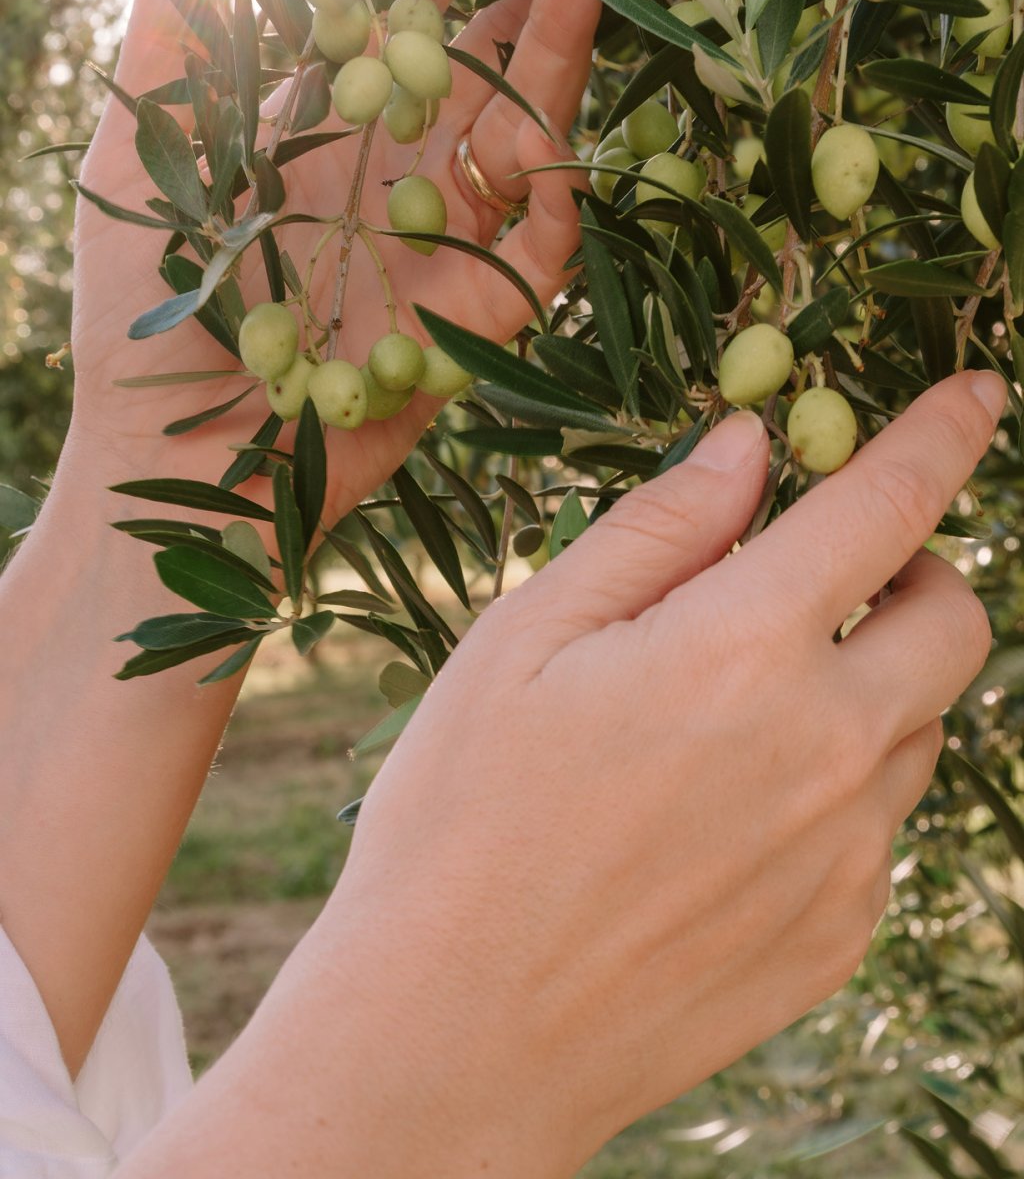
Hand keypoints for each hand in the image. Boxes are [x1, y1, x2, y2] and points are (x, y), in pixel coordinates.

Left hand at [67, 0, 649, 513]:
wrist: (172, 462)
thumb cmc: (143, 320)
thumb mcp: (135, 155)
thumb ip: (169, 32)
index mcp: (332, 119)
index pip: (417, 6)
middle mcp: (403, 166)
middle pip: (498, 52)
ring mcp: (449, 238)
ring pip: (536, 130)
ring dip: (570, 55)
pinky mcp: (479, 316)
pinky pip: (542, 246)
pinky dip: (557, 195)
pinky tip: (548, 146)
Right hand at [118, 372, 1003, 1178]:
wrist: (453, 1038)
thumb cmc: (461, 816)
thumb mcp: (526, 638)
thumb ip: (657, 529)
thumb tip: (749, 445)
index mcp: (743, 649)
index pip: (889, 508)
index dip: (943, 435)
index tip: (978, 393)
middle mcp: (828, 747)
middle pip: (958, 617)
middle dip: (918, 570)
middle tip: (831, 579)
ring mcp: (848, 854)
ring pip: (924, 724)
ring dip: (874, 680)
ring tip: (747, 708)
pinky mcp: (841, 933)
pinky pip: (882, 826)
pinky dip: (840, 783)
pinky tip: (729, 815)